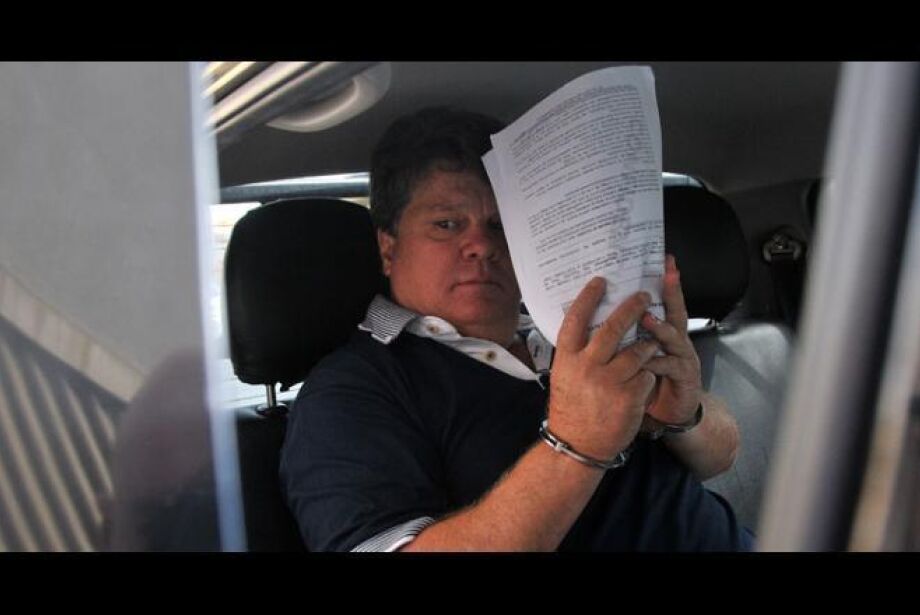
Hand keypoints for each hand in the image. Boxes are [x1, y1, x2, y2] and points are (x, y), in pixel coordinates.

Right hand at [547, 277, 658, 460]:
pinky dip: (648, 375)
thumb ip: (577, 353)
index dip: (589, 297)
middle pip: (614, 327)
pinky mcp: (629, 396)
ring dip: (648, 344)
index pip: (576, 319)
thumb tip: (590, 326)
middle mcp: (588, 366)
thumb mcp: (565, 376)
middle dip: (633, 307)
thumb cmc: (571, 408)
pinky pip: (647, 375)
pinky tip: (645, 380)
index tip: (601, 281)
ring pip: (639, 350)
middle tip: (644, 296)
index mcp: (568, 359)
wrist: (578, 446)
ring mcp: (609, 381)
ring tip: (652, 343)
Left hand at [639, 254, 702, 425]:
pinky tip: (646, 360)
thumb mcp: (635, 353)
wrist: (667, 414)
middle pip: (676, 311)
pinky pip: (669, 367)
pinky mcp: (684, 378)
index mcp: (662, 331)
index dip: (665, 281)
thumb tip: (603, 310)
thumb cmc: (647, 379)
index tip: (664, 259)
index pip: (662, 301)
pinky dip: (656, 363)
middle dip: (673, 292)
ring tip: (648, 318)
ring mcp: (682, 358)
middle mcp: (676, 340)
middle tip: (667, 275)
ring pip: (674, 338)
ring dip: (661, 327)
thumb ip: (627, 334)